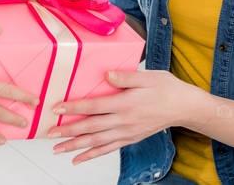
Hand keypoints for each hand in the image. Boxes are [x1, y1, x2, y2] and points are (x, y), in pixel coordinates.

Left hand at [47, 69, 198, 164]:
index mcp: (125, 103)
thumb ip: (125, 76)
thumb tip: (106, 74)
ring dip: (76, 146)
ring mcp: (126, 132)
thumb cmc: (166, 88)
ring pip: (96, 142)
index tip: (57, 108)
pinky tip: (79, 158)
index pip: (93, 106)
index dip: (74, 107)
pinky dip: (92, 155)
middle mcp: (123, 121)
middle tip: (50, 133)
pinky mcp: (130, 138)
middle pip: (91, 127)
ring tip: (58, 149)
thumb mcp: (147, 76)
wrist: (184, 107)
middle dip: (68, 131)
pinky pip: (108, 149)